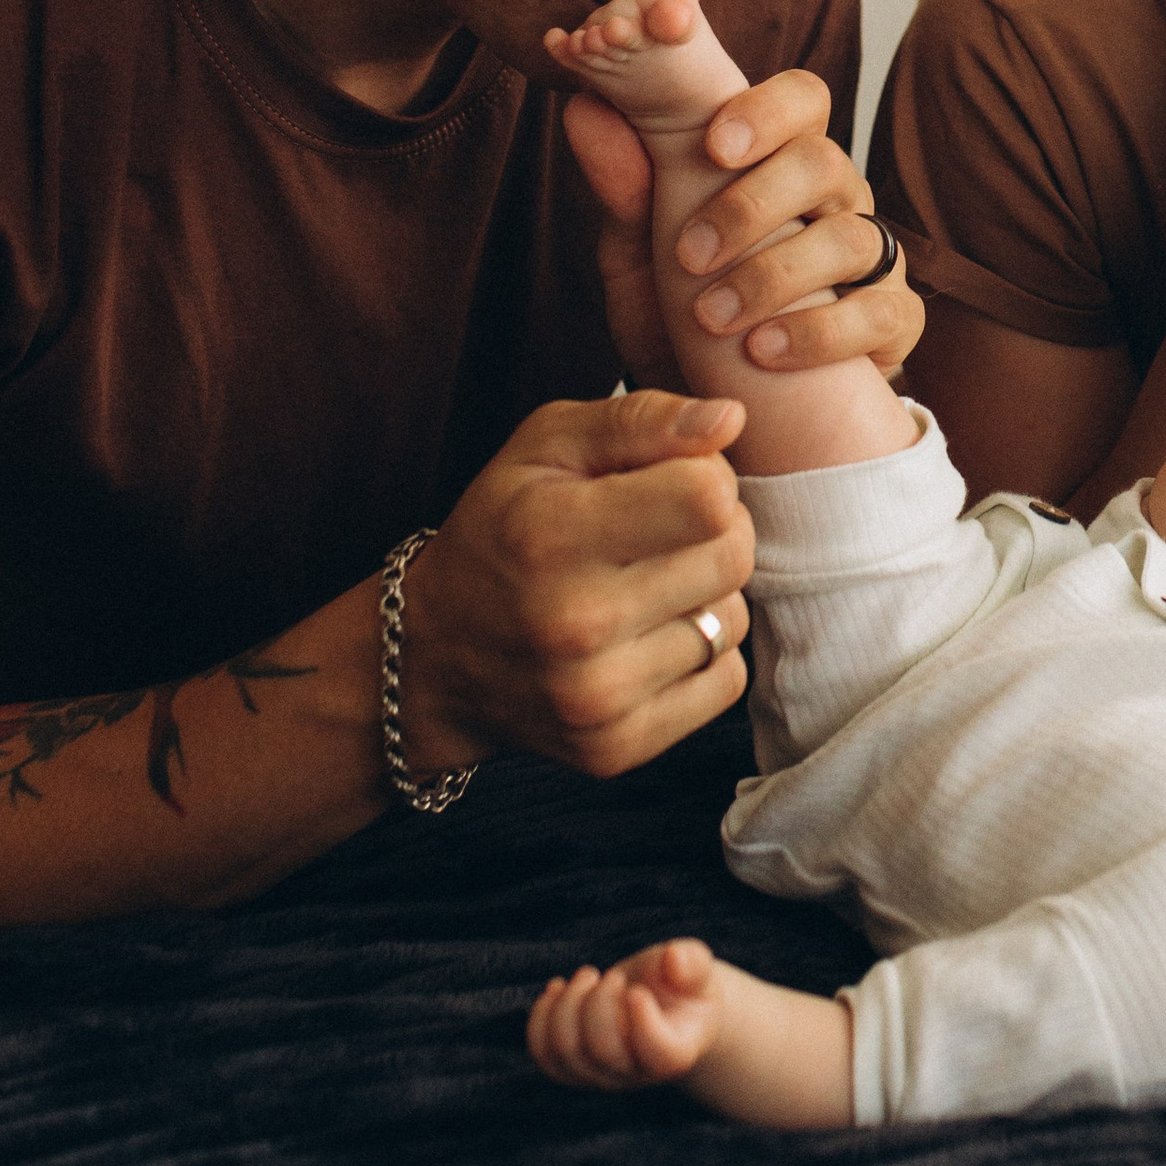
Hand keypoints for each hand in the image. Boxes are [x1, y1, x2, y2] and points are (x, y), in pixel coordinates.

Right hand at [400, 388, 755, 779]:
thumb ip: (641, 418)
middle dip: (717, 531)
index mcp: (551, 534)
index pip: (707, 498)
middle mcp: (572, 623)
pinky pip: (726, 682)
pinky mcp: (616, 747)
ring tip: (642, 589)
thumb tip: (730, 419)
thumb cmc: (501, 529)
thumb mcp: (546, 446)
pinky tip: (646, 640)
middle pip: (733, 556)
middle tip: (663, 532)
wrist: (432, 657)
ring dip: (705, 597)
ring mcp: (594, 697)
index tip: (672, 481)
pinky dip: (702, 656)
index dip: (708, 476)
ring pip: (733, 621)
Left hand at [529, 938, 725, 1091]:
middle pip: (603, 1050)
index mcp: (675, 1053)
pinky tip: (558, 988)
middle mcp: (636, 1074)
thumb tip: (673, 959)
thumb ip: (692, 963)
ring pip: (566, 1051)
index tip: (636, 990)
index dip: (643, 1023)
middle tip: (613, 975)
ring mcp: (600, 1076)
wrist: (661, 1006)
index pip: (658, 1053)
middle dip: (599, 1003)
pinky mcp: (572, 1068)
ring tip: (588, 976)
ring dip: (568, 1004)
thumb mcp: (697, 970)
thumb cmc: (682, 986)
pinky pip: (544, 1054)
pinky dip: (542, 1017)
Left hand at [563, 64, 924, 388]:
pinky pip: (884, 311)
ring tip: (712, 320)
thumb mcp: (638, 258)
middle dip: (754, 204)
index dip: (767, 111)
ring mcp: (872, 258)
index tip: (713, 146)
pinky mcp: (893, 321)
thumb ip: (623, 190)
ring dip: (774, 277)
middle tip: (690, 255)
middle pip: (826, 161)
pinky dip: (822, 333)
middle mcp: (835, 200)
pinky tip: (766, 353)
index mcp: (781, 163)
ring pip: (853, 237)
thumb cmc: (680, 318)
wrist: (716, 411)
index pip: (801, 99)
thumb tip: (586, 108)